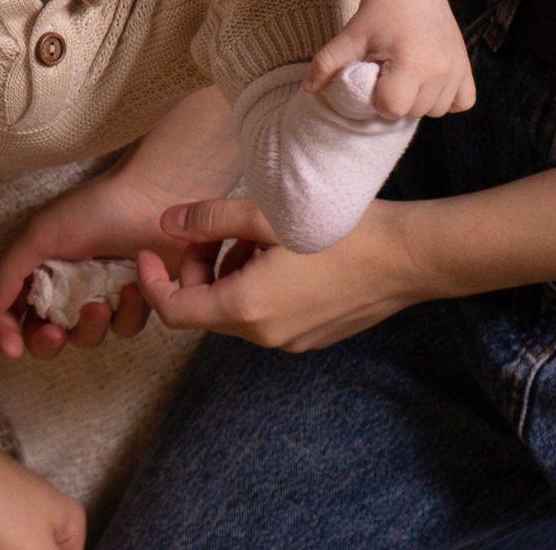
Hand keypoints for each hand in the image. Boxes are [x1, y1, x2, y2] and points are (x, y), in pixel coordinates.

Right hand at [0, 85, 238, 360]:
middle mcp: (63, 289)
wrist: (150, 197)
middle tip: (55, 333)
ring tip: (99, 304)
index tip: (13, 346)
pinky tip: (131, 288)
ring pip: (85, 338)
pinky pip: (123, 328)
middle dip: (46, 342)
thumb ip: (8, 273)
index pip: (9, 313)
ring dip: (89, 328)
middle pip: (43, 337)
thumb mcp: (41, 233)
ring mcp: (97, 297)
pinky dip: (126, 313)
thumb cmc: (93, 208)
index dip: (5, 333)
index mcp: (35, 270)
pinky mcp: (131, 303)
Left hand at [132, 195, 438, 353]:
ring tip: (255, 233)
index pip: (174, 311)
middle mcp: (264, 335)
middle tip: (213, 226)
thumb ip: (209, 218)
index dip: (152, 281)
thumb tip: (166, 223)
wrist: (408, 258)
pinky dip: (255, 284)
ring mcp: (290, 340)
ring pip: (235, 309)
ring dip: (228, 272)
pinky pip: (265, 313)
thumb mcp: (265, 215)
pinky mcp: (311, 335)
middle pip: (204, 308)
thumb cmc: (340, 232)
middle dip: (197, 266)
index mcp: (246, 310)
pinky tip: (282, 250)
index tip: (147, 250)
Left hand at [307, 0, 475, 118]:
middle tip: (389, 74)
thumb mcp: (350, 35)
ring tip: (408, 75)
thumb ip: (326, 63)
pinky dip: (448, 98)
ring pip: (437, 110)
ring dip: (421, 100)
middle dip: (397, 99)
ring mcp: (456, 68)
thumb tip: (309, 90)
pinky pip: (463, 102)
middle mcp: (439, 69)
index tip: (375, 78)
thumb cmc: (379, 12)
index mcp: (410, 63)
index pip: (392, 108)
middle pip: (414, 112)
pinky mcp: (467, 66)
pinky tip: (431, 82)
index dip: (378, 98)